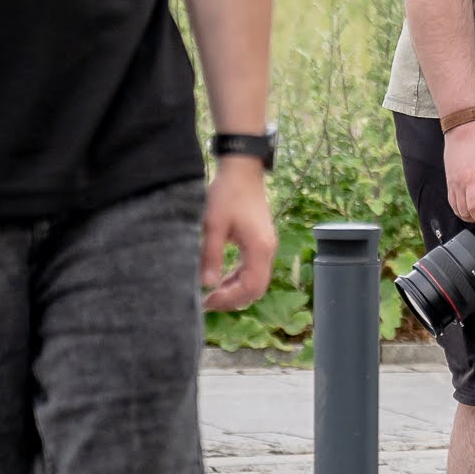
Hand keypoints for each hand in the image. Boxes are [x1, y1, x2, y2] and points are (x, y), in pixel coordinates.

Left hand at [200, 154, 277, 313]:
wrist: (242, 171)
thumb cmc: (227, 194)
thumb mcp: (213, 225)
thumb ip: (211, 256)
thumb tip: (206, 285)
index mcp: (259, 248)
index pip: (251, 287)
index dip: (230, 298)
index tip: (207, 300)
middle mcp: (268, 250)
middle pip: (256, 288)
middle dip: (233, 299)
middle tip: (208, 303)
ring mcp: (266, 246)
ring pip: (256, 281)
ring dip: (235, 290)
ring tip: (212, 294)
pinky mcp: (261, 242)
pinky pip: (253, 269)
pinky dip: (238, 279)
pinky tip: (221, 279)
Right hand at [445, 121, 474, 227]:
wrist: (463, 127)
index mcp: (472, 178)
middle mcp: (459, 182)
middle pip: (463, 212)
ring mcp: (452, 181)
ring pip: (455, 208)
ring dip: (467, 215)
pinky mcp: (449, 179)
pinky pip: (451, 199)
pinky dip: (459, 206)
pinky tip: (470, 203)